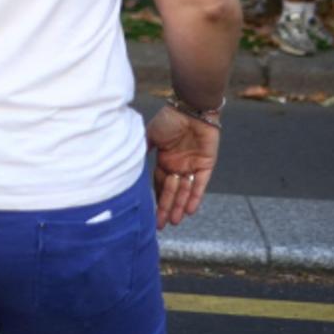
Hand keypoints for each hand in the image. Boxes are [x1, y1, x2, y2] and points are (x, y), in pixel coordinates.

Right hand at [146, 106, 219, 229]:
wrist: (191, 108)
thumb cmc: (169, 119)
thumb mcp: (151, 135)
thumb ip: (143, 150)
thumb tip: (127, 164)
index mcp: (164, 160)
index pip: (159, 184)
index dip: (155, 198)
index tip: (149, 213)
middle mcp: (178, 165)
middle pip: (171, 191)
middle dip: (166, 207)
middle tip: (161, 225)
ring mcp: (192, 166)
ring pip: (185, 191)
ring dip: (179, 206)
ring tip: (174, 221)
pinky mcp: (206, 165)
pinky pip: (200, 185)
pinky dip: (195, 197)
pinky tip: (189, 210)